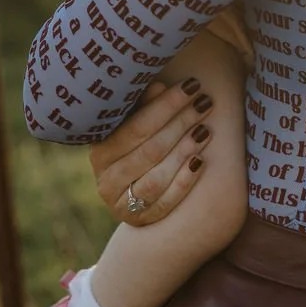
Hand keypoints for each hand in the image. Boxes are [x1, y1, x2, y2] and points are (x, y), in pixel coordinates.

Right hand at [88, 79, 212, 225]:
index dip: (166, 105)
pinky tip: (200, 162)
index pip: (136, 126)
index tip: (191, 86)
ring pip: (156, 178)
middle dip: (181, 123)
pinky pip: (164, 203)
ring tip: (205, 130)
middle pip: (150, 150)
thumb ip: (143, 107)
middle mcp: (106, 179)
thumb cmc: (135, 147)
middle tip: (205, 104)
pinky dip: (183, 182)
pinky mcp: (139, 220)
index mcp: (100, 150)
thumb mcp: (133, 126)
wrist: (128, 195)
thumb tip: (158, 85)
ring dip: (184, 152)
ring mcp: (121, 203)